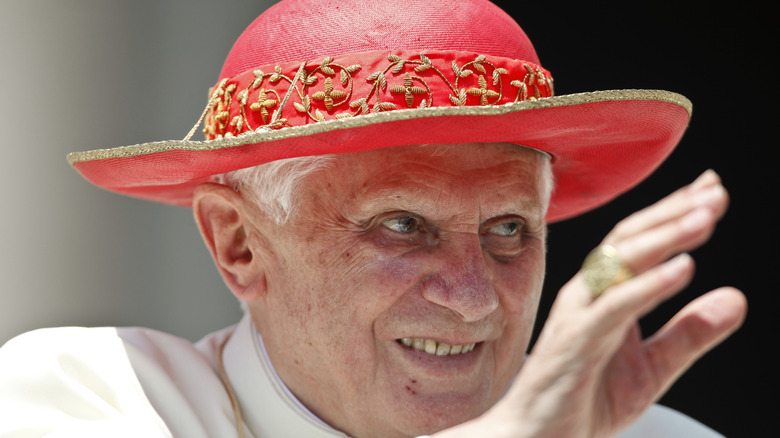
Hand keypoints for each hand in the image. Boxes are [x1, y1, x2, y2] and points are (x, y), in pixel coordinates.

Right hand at [436, 170, 746, 437]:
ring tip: (706, 217)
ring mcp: (579, 315)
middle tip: (716, 192)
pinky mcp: (576, 341)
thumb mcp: (652, 367)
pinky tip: (683, 269)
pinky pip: (615, 306)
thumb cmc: (583, 400)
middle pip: (629, 239)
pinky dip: (649, 284)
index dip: (675, 213)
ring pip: (620, 262)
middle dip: (674, 212)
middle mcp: (588, 294)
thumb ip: (690, 333)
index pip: (639, 242)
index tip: (713, 189)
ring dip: (666, 236)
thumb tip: (736, 297)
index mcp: (604, 295)